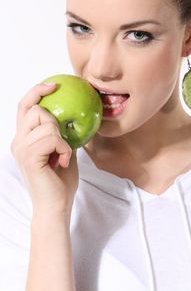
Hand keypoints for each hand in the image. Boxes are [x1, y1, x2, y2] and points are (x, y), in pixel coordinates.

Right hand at [11, 82, 78, 217]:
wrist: (57, 205)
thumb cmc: (60, 180)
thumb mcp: (64, 150)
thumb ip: (62, 133)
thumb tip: (73, 116)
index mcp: (24, 138)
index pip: (25, 106)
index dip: (36, 91)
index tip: (54, 84)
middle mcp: (18, 141)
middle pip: (35, 110)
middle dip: (55, 122)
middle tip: (61, 143)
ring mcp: (21, 148)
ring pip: (47, 124)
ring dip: (62, 140)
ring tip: (62, 157)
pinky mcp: (28, 156)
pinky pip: (52, 138)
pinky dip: (64, 148)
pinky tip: (62, 162)